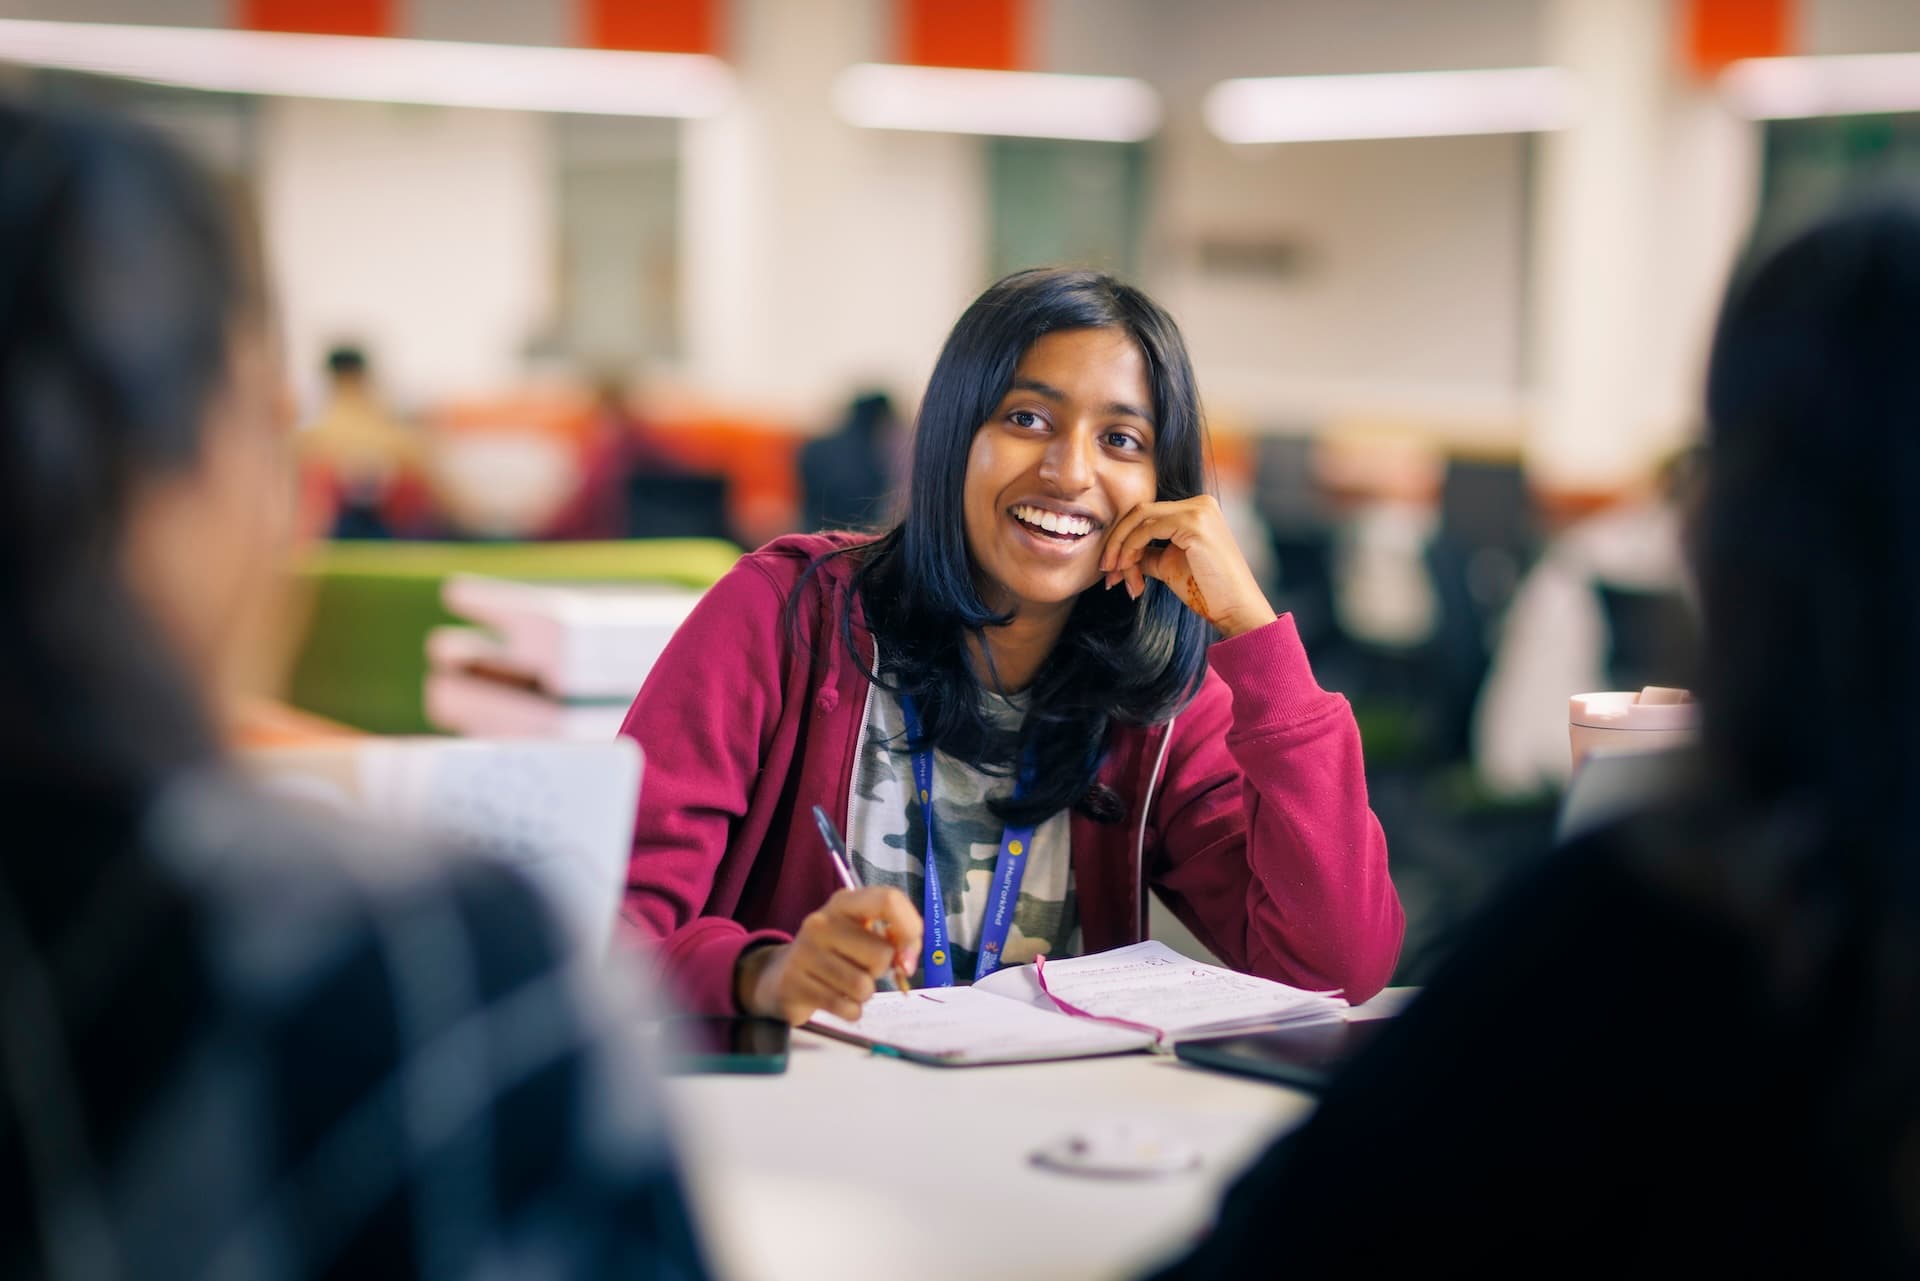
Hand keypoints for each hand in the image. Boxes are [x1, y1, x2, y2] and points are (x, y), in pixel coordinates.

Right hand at [735, 886, 922, 1024]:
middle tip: (861, 968)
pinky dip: (850, 1011)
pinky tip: (836, 1000)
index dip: (910, 929)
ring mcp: (806, 953)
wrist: (781, 977)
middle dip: (880, 971)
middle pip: (882, 954)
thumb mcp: (861, 934)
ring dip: (864, 994)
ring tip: (845, 985)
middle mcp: (822, 922)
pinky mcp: (796, 985)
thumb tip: (907, 963)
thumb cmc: (834, 954)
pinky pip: (847, 1008)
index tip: (907, 953)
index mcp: (843, 902)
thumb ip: (894, 939)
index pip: (888, 900)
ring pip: (864, 986)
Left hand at [1099, 495, 1278, 637]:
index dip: (1123, 538)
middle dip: (1116, 541)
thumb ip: (1146, 552)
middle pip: (1139, 511)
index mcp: (1196, 509)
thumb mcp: (1168, 565)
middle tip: (1106, 570)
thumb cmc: (1206, 591)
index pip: (1147, 514)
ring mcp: (1198, 510)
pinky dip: (1131, 549)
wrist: (1236, 609)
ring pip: (1139, 517)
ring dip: (1121, 548)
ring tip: (1116, 576)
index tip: (1111, 568)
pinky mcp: (1194, 522)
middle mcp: (1199, 503)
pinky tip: (1128, 571)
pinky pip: (1147, 529)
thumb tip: (1118, 553)